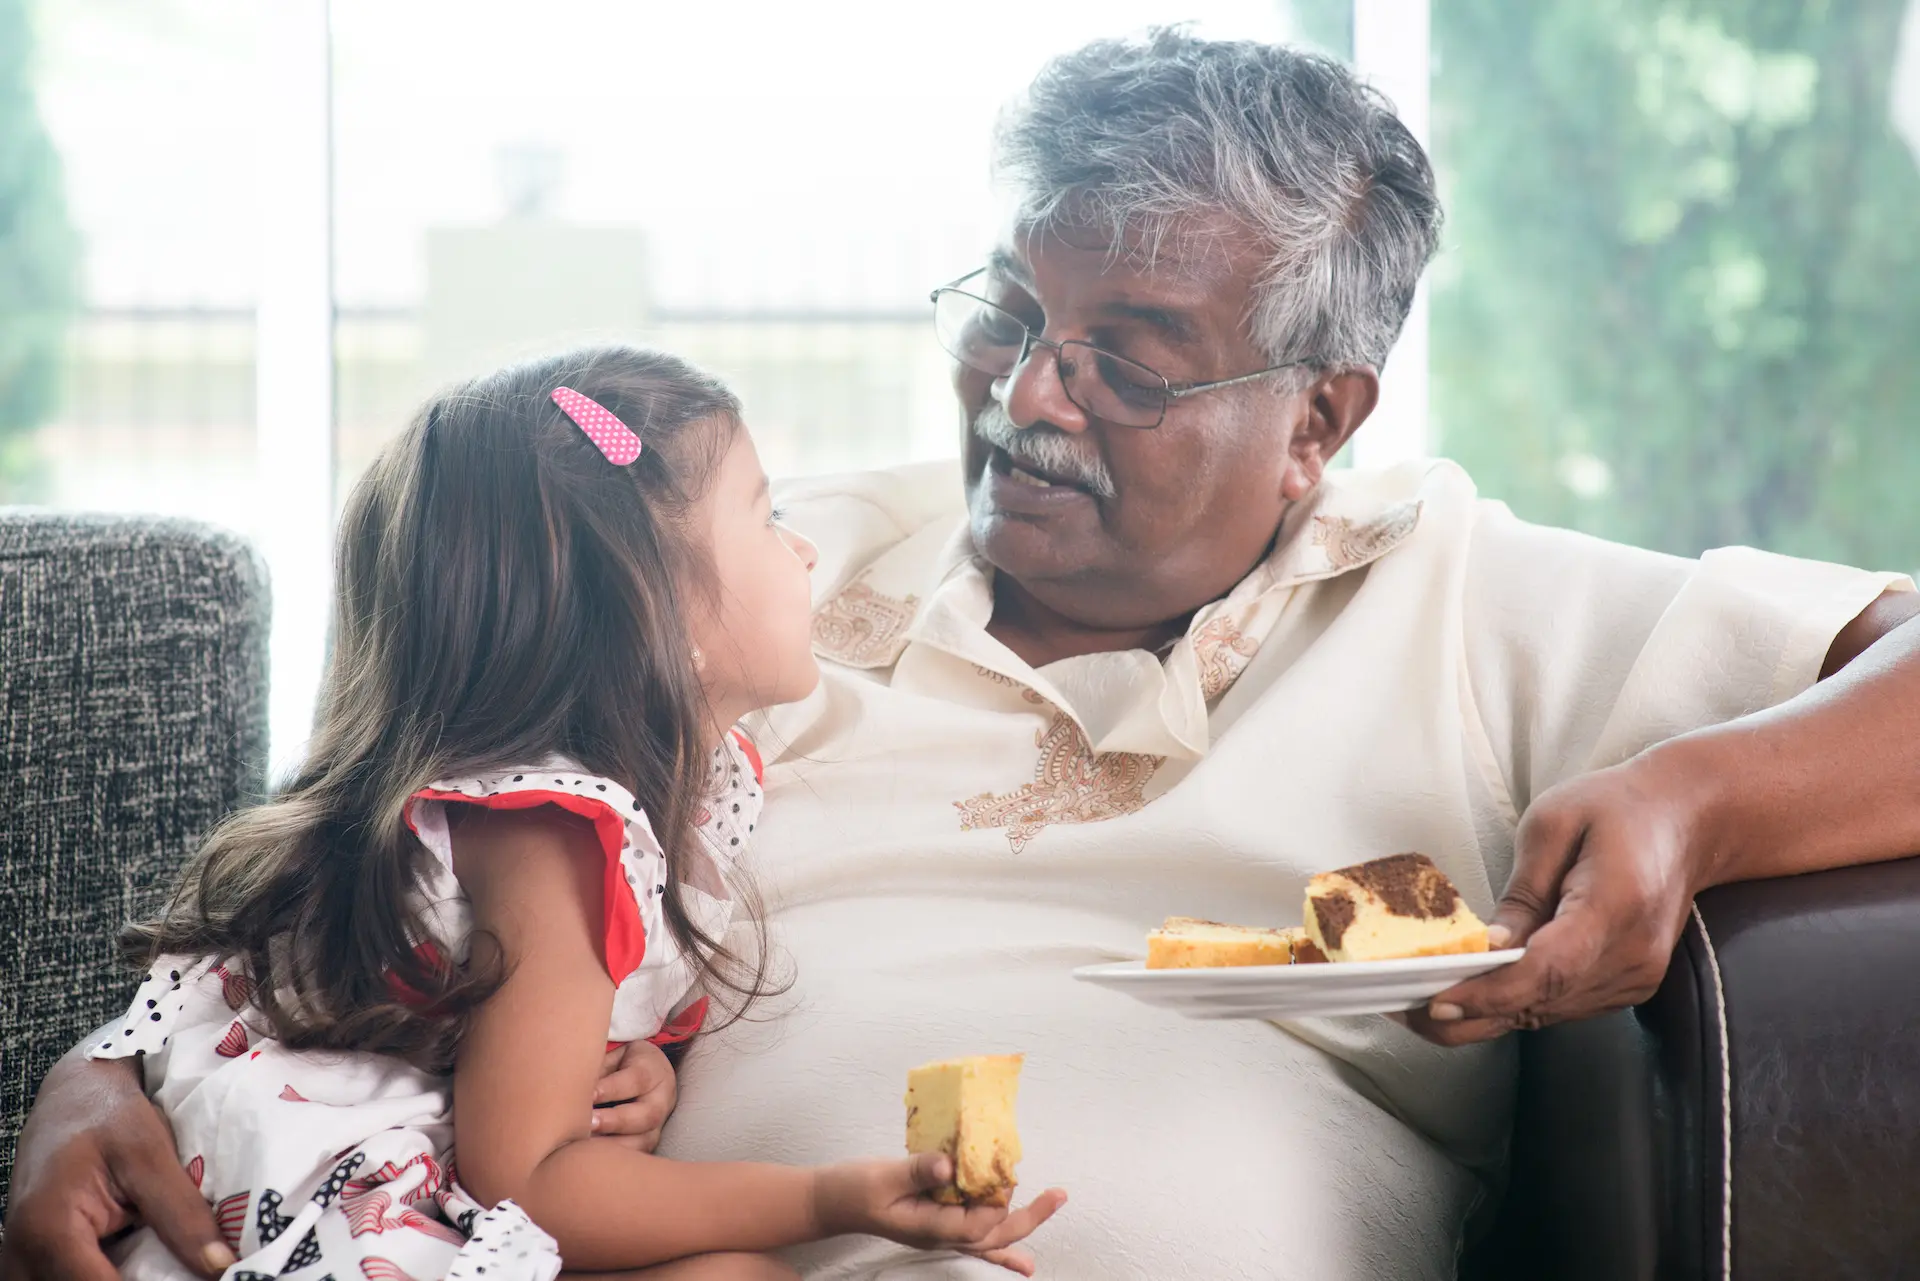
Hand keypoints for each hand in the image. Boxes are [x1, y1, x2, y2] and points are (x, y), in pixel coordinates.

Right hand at [1, 1051, 234, 1280]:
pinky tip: (144, 1268)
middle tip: (188, 1274)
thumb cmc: (110, 1114)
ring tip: (170, 1267)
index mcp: (49, 1230)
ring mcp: (20, 1261)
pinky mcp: (32, 1261)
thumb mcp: (152, 1156)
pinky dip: (105, 1276)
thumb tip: (222, 1266)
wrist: (73, 1093)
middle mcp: (21, 1256)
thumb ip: (182, 1215)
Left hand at [590, 1040, 676, 1151]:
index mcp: (653, 1071)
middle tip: (588, 1123)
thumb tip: (571, 1085)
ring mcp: (658, 1125)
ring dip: (615, 1146)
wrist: (648, 1074)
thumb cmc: (621, 1064)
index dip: (611, 1088)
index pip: (635, 1079)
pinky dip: (615, 1160)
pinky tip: (592, 1160)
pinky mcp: (648, 1144)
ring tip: (587, 1147)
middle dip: (615, 1121)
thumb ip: (598, 1069)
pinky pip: (635, 1156)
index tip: (588, 1095)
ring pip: (644, 1141)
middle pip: (646, 1115)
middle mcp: (661, 1100)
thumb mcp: (613, 1056)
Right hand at [811, 1154, 1066, 1276]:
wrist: (833, 1201)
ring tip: (1049, 1210)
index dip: (998, 1203)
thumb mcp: (883, 1176)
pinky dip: (1000, 1247)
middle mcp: (941, 1235)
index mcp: (931, 1227)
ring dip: (1019, 1228)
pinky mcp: (936, 1223)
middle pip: (993, 1234)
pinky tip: (1020, 1261)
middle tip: (1058, 1196)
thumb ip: (917, 1171)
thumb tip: (948, 1164)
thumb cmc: (855, 1189)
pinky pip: (974, 1238)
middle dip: (1028, 1217)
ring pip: (988, 1238)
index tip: (1008, 1175)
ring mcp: (940, 1232)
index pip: (978, 1225)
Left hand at [1407, 751, 1703, 1045]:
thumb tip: (1486, 950)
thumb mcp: (1553, 825)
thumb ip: (1520, 894)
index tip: (1436, 1002)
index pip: (1547, 969)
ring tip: (1421, 1002)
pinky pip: (1561, 1005)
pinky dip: (1516, 1004)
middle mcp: (1633, 956)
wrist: (1687, 820)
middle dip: (1468, 1012)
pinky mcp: (1629, 986)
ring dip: (1486, 1014)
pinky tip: (1473, 992)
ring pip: (1546, 1013)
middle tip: (1402, 1009)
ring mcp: (1636, 978)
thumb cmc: (1616, 809)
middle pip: (1541, 1003)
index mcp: (1616, 907)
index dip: (1488, 993)